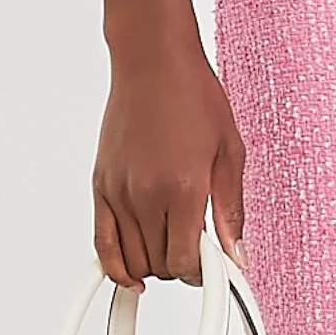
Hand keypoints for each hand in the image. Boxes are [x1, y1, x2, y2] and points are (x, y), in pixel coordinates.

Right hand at [93, 33, 247, 283]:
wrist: (152, 62)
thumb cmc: (192, 95)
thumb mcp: (230, 152)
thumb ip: (231, 209)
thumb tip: (235, 252)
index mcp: (182, 188)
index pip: (185, 262)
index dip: (204, 273)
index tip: (215, 265)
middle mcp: (144, 195)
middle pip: (159, 266)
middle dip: (182, 267)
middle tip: (199, 249)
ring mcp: (117, 192)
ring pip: (131, 261)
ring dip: (154, 265)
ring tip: (172, 246)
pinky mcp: (100, 185)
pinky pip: (102, 243)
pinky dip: (115, 266)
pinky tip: (131, 272)